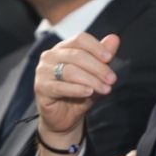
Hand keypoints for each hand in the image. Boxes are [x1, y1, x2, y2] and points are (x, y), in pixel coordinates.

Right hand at [34, 33, 119, 155]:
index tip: (109, 58)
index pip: (80, 39)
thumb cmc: (80, 92)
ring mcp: (43, 71)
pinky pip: (60, 87)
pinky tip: (88, 92)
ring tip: (105, 89)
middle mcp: (50, 56)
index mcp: (63, 48)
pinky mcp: (41, 88)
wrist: (66, 117)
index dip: (96, 47)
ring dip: (91, 80)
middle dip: (98, 68)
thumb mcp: (95, 74)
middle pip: (77, 55)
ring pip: (70, 71)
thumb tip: (115, 38)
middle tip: (112, 79)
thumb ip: (103, 57)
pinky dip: (77, 89)